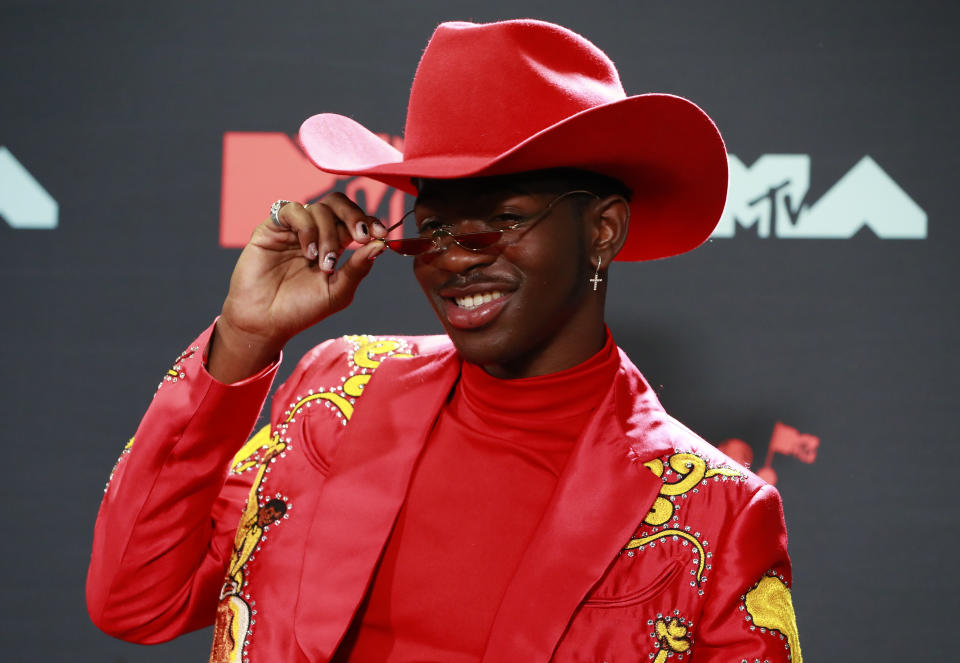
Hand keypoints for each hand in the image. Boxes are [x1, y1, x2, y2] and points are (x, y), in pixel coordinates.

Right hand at [208, 193, 387, 382]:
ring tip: (324, 263)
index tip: (380, 233)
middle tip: (360, 237)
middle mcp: (314, 232)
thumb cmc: (301, 310)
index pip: (354, 220)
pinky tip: (307, 252)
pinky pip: (293, 210)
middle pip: (338, 203)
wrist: (266, 321)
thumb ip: (358, 268)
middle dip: (354, 216)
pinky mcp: (272, 228)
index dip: (369, 221)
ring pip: (319, 208)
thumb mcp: (338, 292)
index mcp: (333, 244)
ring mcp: (293, 229)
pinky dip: (307, 228)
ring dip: (328, 234)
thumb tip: (380, 245)